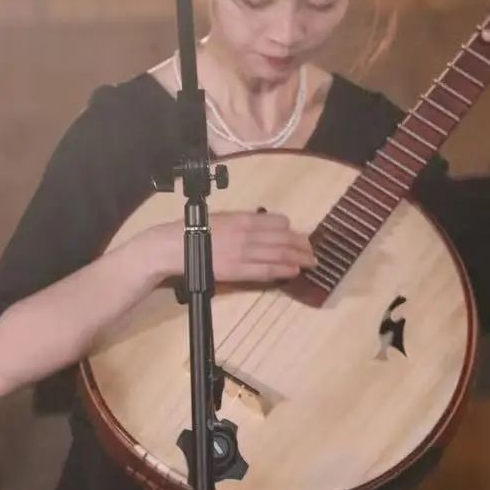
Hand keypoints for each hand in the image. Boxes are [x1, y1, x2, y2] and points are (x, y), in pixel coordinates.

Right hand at [143, 211, 315, 283]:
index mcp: (244, 218)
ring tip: (310, 263)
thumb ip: (244, 221)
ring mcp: (244, 253)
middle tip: (313, 252)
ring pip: (279, 254)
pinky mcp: (238, 270)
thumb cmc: (196, 229)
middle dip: (301, 246)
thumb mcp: (223, 217)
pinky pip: (266, 270)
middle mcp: (248, 234)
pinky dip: (283, 270)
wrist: (176, 245)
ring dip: (298, 259)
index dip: (292, 231)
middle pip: (283, 239)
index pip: (278, 223)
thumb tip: (263, 225)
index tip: (300, 237)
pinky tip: (294, 271)